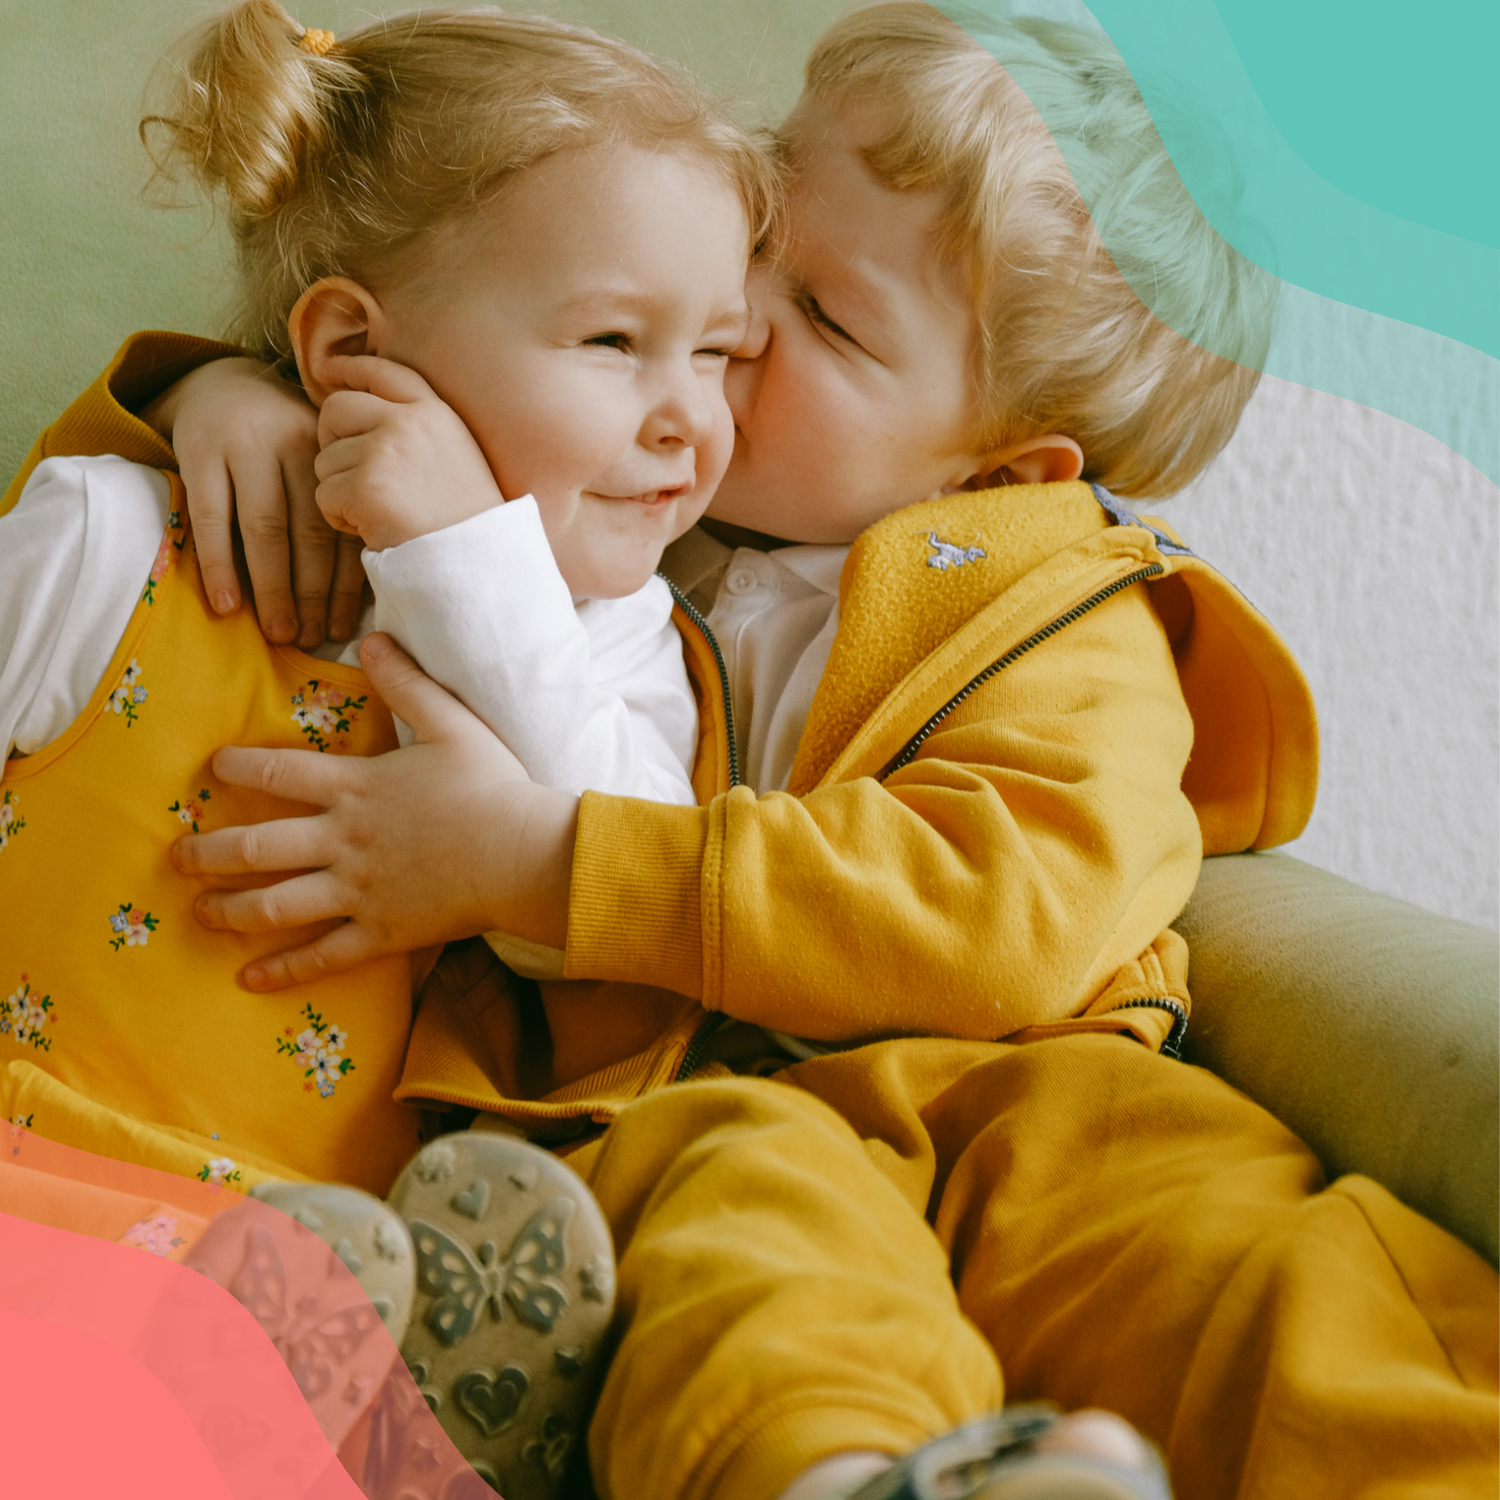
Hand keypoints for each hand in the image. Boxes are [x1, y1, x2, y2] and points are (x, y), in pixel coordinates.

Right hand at [143, 358, 365, 646]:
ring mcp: (245, 447)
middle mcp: (294, 447)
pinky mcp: (199, 452)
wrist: (221, 384)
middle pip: (310, 532)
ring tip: (278, 632)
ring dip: (273, 588)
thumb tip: (361, 594)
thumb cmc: (284, 443)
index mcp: (333, 454)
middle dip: (312, 593)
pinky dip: (219, 564)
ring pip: (265, 528)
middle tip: (312, 639)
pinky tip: (226, 604)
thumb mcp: (318, 462)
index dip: (346, 584)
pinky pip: (210, 517)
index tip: (344, 628)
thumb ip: (338, 508)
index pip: (344, 528)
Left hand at [172, 633, 577, 988]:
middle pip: (255, 846)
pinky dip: (284, 970)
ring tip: (199, 912)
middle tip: (176, 856)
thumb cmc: (493, 786)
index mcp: (356, 788)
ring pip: (275, 905)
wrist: (523, 854)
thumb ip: (408, 683)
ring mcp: (357, 891)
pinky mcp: (380, 932)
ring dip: (229, 910)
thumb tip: (374, 638)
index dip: (238, 765)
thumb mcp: (453, 722)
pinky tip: (250, 979)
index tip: (212, 766)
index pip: (279, 771)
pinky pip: (322, 956)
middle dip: (208, 852)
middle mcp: (342, 841)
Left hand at [314, 355, 505, 551]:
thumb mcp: (457, 457)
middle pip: (336, 409)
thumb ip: (417, 430)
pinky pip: (324, 496)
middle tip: (350, 474)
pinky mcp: (365, 487)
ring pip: (326, 460)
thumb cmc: (467, 521)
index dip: (350, 368)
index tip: (326, 370)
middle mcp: (409, 422)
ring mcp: (385, 452)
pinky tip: (372, 529)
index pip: (383, 372)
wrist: (478, 562)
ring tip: (379, 513)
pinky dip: (340, 518)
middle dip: (331, 441)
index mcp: (437, 413)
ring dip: (341, 491)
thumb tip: (359, 414)